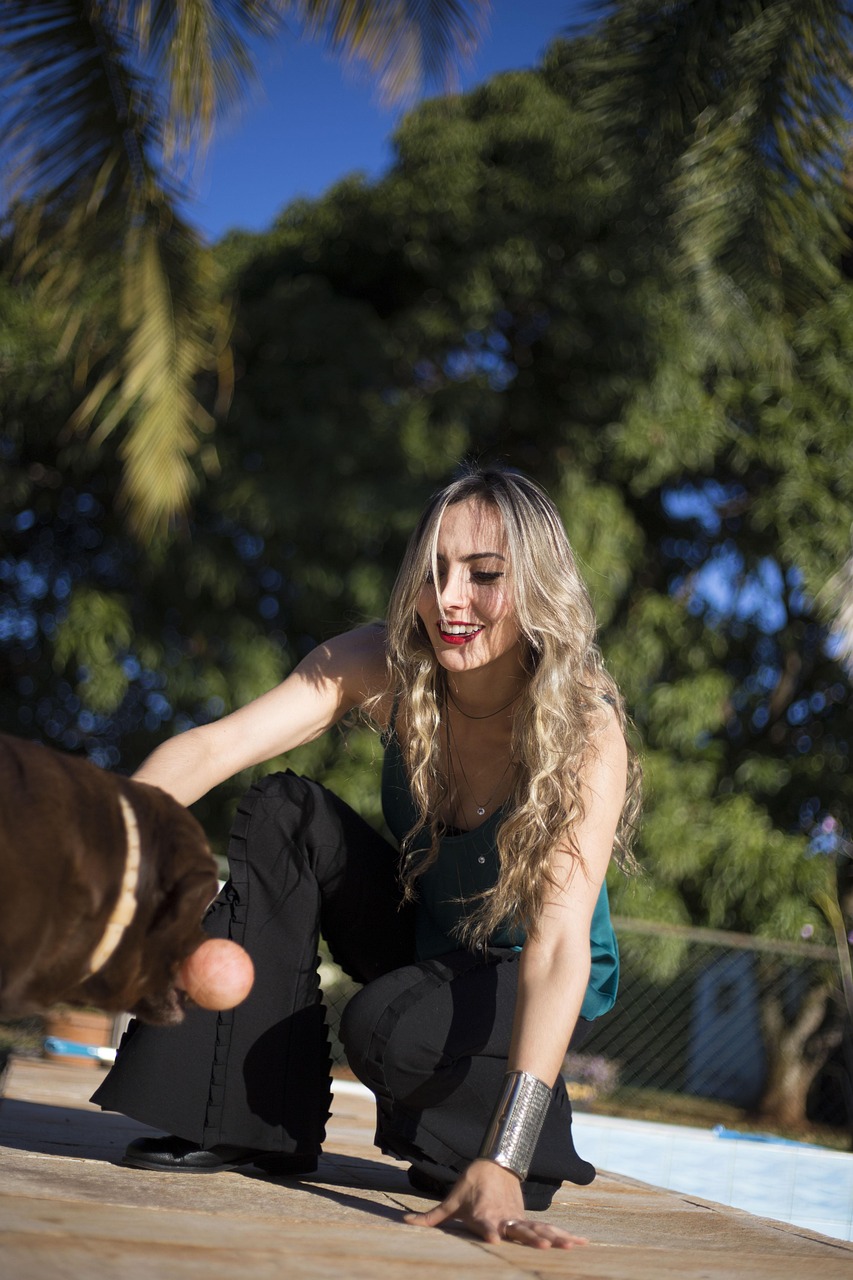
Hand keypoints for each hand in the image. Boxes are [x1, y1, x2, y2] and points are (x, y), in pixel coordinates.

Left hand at [403, 1159, 587, 1248]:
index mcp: (485, 1215)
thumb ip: (430, 1217)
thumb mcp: (450, 1200)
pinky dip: (565, 1235)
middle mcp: (505, 1218)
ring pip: (539, 1229)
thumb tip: (403, 1222)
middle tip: (548, 1246)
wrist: (494, 1163)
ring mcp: (519, 1217)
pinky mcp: (528, 1217)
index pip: (487, 1225)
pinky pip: (549, 1228)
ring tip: (572, 1246)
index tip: (494, 1239)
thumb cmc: (470, 1185)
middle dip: (533, 1238)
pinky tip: (581, 1242)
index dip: (489, 1232)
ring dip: (556, 1238)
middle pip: (521, 1229)